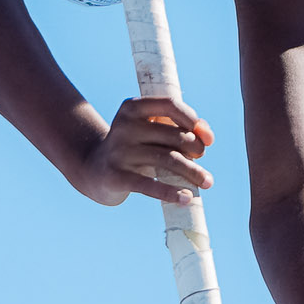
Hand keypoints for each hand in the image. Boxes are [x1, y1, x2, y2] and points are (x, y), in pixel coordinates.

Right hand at [74, 96, 214, 206]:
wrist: (95, 169)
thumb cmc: (135, 147)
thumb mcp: (152, 131)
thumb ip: (181, 127)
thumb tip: (207, 137)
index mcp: (131, 108)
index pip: (170, 105)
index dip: (193, 119)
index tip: (207, 138)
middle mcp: (123, 126)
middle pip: (174, 136)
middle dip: (195, 149)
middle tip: (200, 159)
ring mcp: (119, 151)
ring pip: (168, 159)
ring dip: (193, 172)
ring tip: (207, 182)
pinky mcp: (116, 176)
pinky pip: (149, 185)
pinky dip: (170, 192)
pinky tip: (187, 198)